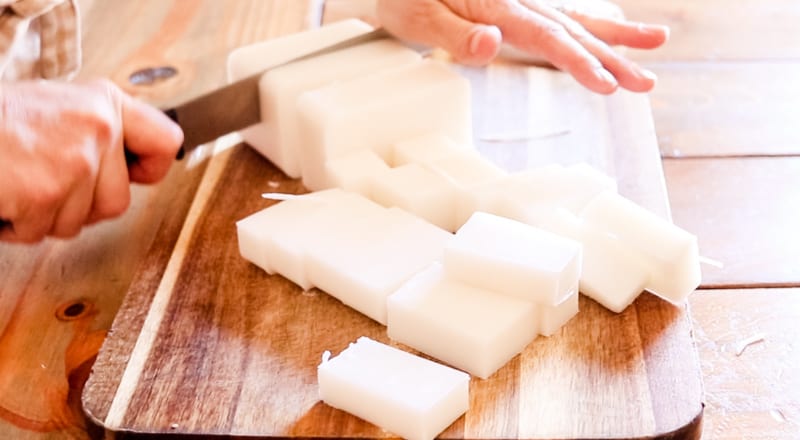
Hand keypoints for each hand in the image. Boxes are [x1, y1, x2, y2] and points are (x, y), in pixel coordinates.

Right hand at [0, 79, 182, 242]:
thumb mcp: (58, 108)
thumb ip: (98, 133)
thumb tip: (134, 165)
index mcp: (105, 103)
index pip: (166, 142)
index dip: (151, 168)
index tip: (135, 175)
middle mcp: (99, 128)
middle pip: (118, 202)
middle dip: (82, 206)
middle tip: (46, 181)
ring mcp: (75, 161)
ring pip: (79, 222)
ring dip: (46, 215)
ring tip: (20, 182)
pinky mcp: (46, 192)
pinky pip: (42, 232)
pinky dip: (17, 225)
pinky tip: (5, 196)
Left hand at [376, 0, 668, 92]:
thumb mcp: (420, 19)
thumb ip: (458, 34)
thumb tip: (493, 43)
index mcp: (498, 6)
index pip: (548, 39)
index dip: (579, 63)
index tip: (607, 84)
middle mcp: (517, 2)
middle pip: (573, 31)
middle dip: (613, 58)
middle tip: (647, 84)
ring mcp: (521, 2)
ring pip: (576, 20)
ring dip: (614, 36)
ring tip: (656, 42)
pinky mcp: (518, 7)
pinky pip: (562, 16)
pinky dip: (591, 22)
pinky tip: (615, 30)